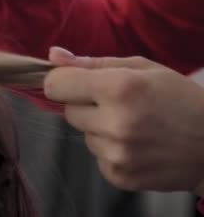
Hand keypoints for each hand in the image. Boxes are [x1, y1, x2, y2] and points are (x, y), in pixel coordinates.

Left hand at [44, 47, 203, 195]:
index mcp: (119, 88)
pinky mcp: (120, 176)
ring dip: (100, 129)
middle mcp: (115, 123)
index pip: (55, 86)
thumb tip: (53, 55)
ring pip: (84, 135)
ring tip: (134, 125)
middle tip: (119, 104)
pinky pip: (96, 157)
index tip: (73, 82)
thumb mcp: (142, 68)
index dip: (62, 82)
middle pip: (68, 112)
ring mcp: (117, 154)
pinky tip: (137, 145)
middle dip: (86, 105)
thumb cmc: (179, 98)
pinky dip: (110, 151)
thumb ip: (92, 62)